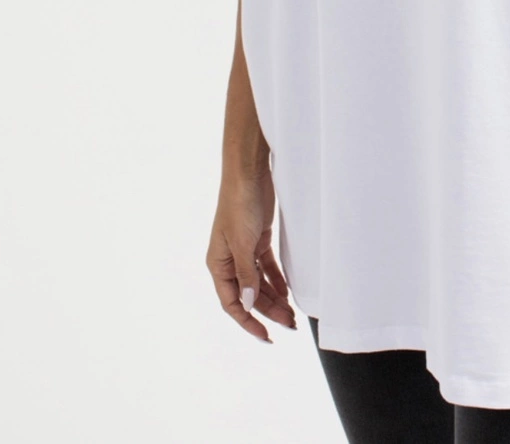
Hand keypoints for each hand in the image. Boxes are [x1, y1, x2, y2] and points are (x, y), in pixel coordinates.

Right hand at [206, 167, 297, 342]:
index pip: (232, 303)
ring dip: (274, 298)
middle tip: (290, 324)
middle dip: (268, 311)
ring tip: (292, 313)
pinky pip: (267, 267)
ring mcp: (243, 250)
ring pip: (259, 283)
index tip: (266, 336)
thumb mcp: (243, 243)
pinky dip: (277, 280)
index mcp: (218, 264)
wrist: (249, 172)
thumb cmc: (239, 204)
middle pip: (249, 295)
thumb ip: (247, 275)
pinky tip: (288, 291)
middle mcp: (229, 260)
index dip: (248, 322)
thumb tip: (248, 305)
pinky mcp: (257, 239)